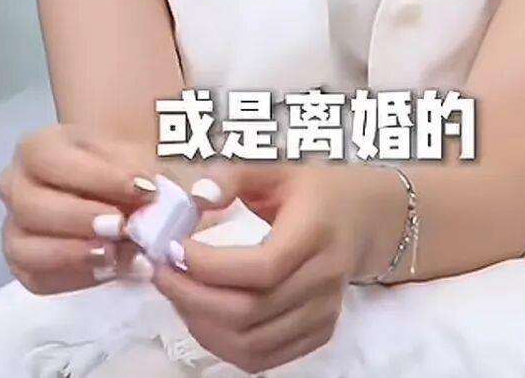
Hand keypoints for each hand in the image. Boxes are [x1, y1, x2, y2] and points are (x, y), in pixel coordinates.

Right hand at [0, 123, 228, 295]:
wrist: (126, 189)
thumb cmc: (136, 164)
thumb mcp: (158, 152)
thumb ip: (181, 166)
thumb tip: (202, 195)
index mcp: (42, 147)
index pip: (54, 158)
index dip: (98, 175)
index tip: (146, 189)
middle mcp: (18, 185)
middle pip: (33, 205)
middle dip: (80, 217)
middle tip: (124, 227)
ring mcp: (17, 228)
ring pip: (27, 247)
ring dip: (74, 253)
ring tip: (120, 255)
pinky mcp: (28, 266)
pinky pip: (40, 279)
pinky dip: (76, 277)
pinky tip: (115, 270)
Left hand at [149, 160, 373, 374]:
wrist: (363, 217)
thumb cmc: (313, 187)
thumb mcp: (278, 165)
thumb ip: (236, 175)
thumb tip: (197, 196)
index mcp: (316, 232)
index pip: (262, 268)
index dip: (211, 266)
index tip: (174, 248)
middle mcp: (324, 280)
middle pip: (252, 312)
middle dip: (193, 299)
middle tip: (161, 273)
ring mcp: (323, 314)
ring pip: (253, 344)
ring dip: (203, 326)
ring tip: (177, 293)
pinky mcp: (318, 334)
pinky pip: (263, 359)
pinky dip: (224, 346)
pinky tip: (203, 316)